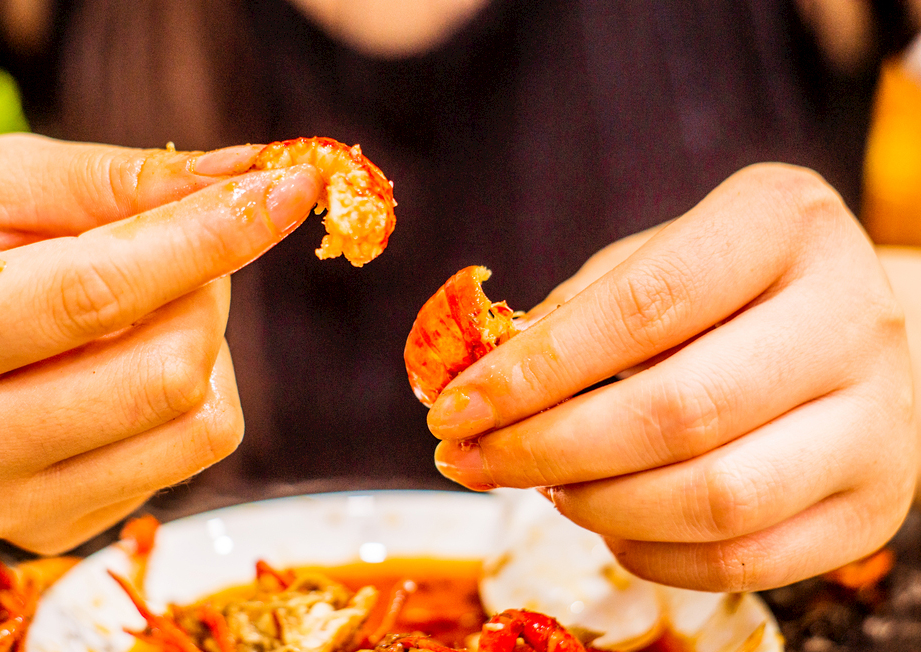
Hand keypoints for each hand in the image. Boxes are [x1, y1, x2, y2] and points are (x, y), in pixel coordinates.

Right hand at [0, 133, 321, 552]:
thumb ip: (111, 178)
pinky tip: (119, 362)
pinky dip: (185, 395)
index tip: (288, 188)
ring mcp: (8, 502)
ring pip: (198, 427)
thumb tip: (243, 173)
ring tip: (145, 308)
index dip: (211, 235)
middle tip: (175, 247)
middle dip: (206, 288)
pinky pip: (184, 458)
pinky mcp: (52, 527)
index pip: (99, 292)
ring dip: (206, 347)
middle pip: (169, 372)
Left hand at [429, 163, 917, 591]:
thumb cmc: (729, 291)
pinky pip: (747, 558)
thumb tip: (477, 388)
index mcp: (785, 223)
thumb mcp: (655, 262)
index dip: (537, 368)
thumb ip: (574, 315)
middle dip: (548, 447)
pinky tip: (606, 524)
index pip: (645, 305)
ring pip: (717, 497)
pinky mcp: (874, 504)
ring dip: (597, 505)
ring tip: (541, 486)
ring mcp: (878, 419)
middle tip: (472, 460)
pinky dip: (652, 554)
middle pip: (680, 410)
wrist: (854, 338)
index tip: (454, 409)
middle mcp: (851, 317)